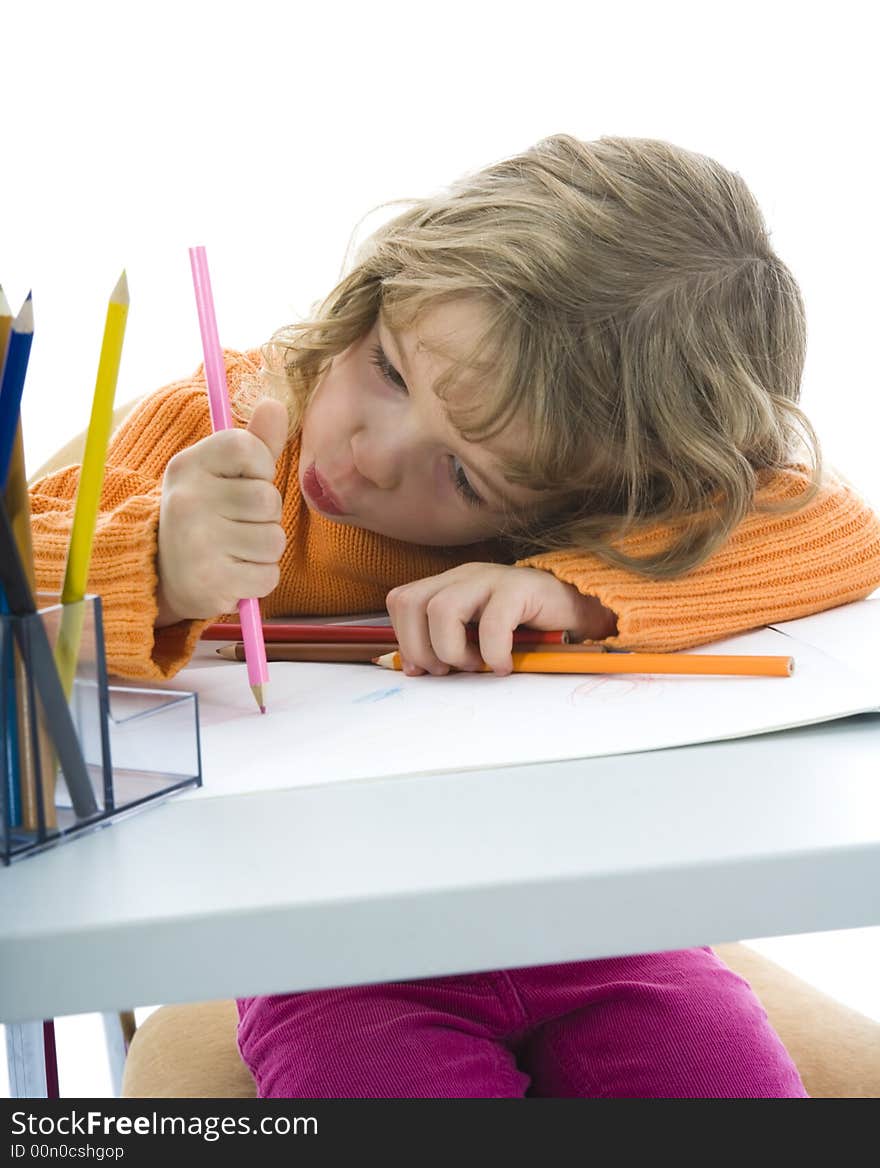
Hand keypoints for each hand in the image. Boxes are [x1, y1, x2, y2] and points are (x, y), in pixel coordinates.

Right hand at [156, 399, 288, 624]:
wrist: (164, 576)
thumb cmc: (206, 516)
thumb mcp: (221, 474)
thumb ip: (254, 443)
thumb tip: (276, 405)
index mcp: (189, 465)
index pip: (249, 447)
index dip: (261, 467)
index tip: (245, 482)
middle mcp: (187, 499)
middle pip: (269, 500)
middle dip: (265, 516)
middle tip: (236, 524)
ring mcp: (196, 542)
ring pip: (274, 540)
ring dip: (265, 550)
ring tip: (235, 549)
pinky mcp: (209, 581)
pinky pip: (269, 576)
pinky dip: (259, 578)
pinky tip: (234, 573)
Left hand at [385, 562, 617, 675]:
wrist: (578, 615)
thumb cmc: (526, 631)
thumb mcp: (477, 638)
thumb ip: (447, 645)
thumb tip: (415, 669)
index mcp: (449, 585)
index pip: (401, 600)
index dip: (405, 637)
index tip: (424, 668)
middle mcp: (464, 576)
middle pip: (411, 602)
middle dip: (419, 646)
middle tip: (447, 669)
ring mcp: (491, 578)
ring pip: (441, 608)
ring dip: (452, 649)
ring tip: (476, 664)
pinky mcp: (520, 588)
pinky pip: (492, 621)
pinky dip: (492, 652)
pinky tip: (505, 664)